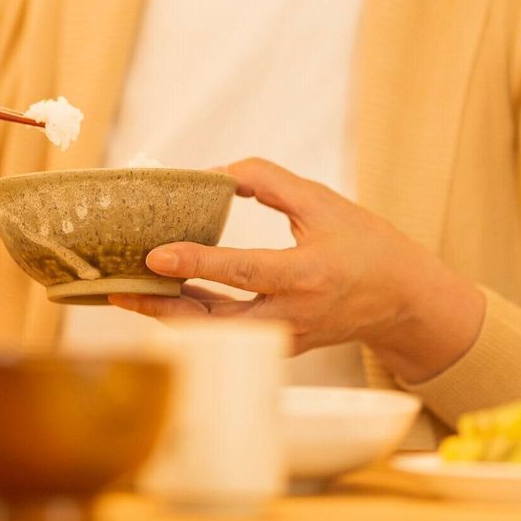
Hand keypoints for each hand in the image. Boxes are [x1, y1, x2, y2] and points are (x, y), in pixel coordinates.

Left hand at [109, 158, 485, 383]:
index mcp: (307, 275)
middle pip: (214, 321)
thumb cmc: (366, 245)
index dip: (197, 263)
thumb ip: (269, 181)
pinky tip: (163, 301)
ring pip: (214, 335)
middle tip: (117, 290)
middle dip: (162, 308)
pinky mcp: (278, 347)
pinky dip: (192, 321)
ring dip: (169, 316)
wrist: (404, 300)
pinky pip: (226, 337)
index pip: (243, 271)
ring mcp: (284, 338)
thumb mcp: (323, 202)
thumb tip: (215, 173)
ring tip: (126, 295)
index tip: (155, 256)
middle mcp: (292, 315)